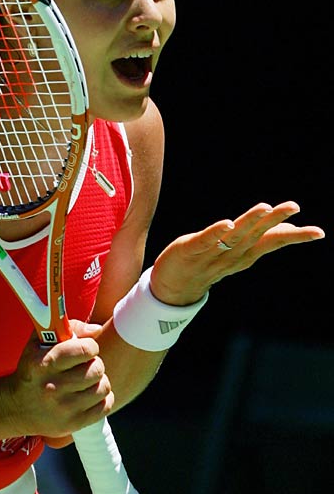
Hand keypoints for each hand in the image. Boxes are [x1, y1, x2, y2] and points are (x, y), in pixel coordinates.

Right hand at [0, 320, 112, 439]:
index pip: (84, 350)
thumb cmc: (33, 368)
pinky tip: (90, 394)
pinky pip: (105, 406)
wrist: (16, 407)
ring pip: (103, 387)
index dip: (90, 346)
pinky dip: (102, 398)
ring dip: (99, 380)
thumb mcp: (39, 342)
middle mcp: (53, 387)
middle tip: (85, 365)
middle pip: (97, 369)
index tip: (86, 349)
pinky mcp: (73, 424)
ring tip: (87, 380)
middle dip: (95, 363)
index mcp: (44, 363)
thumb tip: (97, 330)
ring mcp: (64, 408)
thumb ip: (68, 327)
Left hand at [150, 201, 324, 305]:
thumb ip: (262, 238)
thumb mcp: (239, 251)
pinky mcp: (190, 250)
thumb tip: (289, 227)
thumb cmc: (210, 262)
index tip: (319, 232)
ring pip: (234, 237)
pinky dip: (216, 232)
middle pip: (257, 236)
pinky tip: (227, 223)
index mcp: (246, 254)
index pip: (273, 242)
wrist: (173, 287)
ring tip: (265, 207)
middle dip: (275, 221)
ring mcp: (211, 254)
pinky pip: (205, 240)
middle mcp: (233, 255)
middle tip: (293, 206)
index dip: (295, 236)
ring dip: (250, 222)